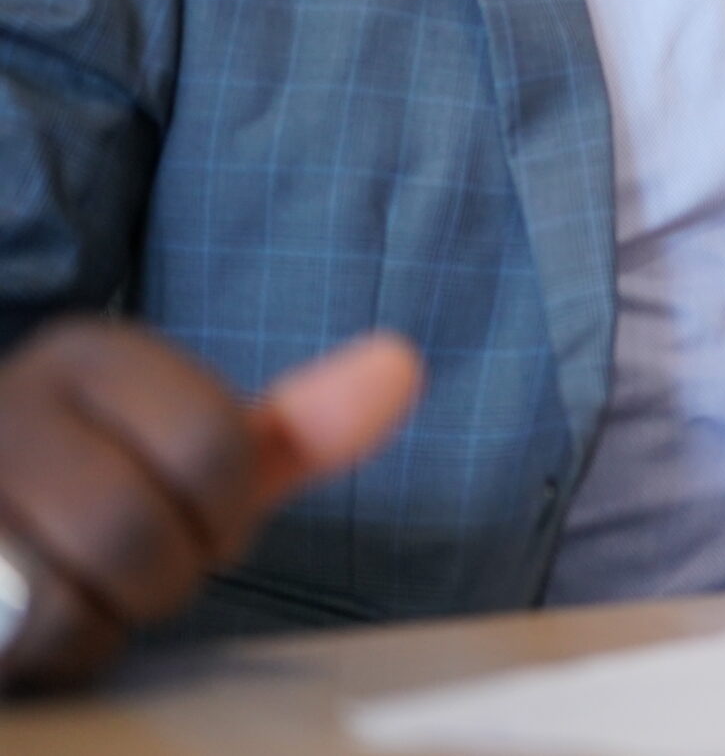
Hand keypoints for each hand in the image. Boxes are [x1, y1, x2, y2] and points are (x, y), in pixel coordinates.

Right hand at [0, 319, 421, 691]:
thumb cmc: (96, 488)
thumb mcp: (191, 451)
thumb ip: (295, 430)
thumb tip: (403, 366)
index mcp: (88, 357)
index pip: (214, 447)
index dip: (225, 509)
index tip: (195, 508)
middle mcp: (6, 404)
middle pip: (139, 531)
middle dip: (166, 573)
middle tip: (141, 562)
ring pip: (67, 597)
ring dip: (102, 616)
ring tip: (82, 582)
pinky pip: (26, 636)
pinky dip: (55, 649)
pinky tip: (36, 616)